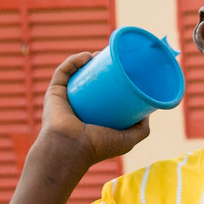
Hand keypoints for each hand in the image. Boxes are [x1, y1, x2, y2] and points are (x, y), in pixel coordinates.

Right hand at [34, 51, 151, 172]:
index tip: (124, 69)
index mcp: (90, 115)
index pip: (100, 93)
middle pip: (88, 80)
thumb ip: (141, 129)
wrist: (71, 149)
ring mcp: (64, 98)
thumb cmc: (98, 148)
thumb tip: (149, 112)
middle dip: (100, 66)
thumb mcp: (127, 140)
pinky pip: (63, 72)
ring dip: (88, 59)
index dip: (111, 79)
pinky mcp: (54, 93)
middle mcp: (76, 105)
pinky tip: (87, 56)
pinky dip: (73, 61)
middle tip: (115, 59)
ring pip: (75, 73)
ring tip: (103, 54)